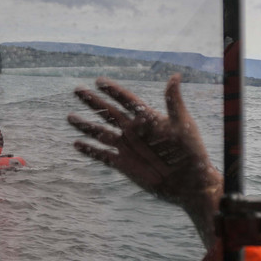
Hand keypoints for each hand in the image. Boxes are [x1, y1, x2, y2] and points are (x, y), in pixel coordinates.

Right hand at [69, 74, 223, 246]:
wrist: (188, 183)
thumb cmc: (191, 153)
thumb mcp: (183, 125)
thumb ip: (174, 102)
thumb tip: (175, 76)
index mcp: (148, 118)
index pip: (126, 100)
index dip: (113, 90)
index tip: (98, 81)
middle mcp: (134, 131)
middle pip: (109, 112)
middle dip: (93, 102)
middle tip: (77, 90)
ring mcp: (127, 147)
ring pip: (101, 133)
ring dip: (86, 125)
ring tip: (69, 117)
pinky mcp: (123, 164)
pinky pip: (102, 155)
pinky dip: (90, 150)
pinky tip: (77, 144)